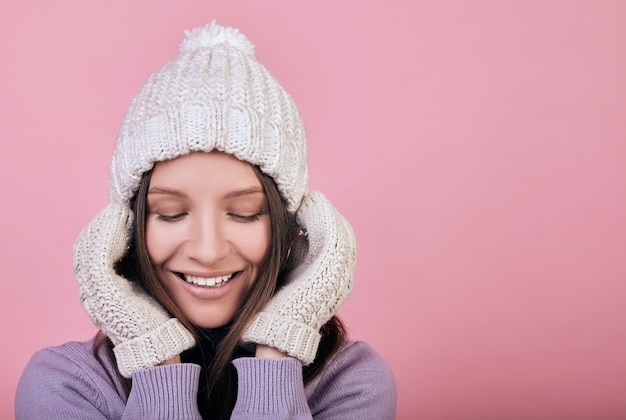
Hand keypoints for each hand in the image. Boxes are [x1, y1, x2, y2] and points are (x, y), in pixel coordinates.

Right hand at [73, 203, 194, 377]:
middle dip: (102, 225)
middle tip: (119, 206)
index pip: (90, 251)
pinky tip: (123, 220)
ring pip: (89, 248)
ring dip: (105, 225)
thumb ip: (136, 267)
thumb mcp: (144, 287)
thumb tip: (142, 237)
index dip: (103, 230)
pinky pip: (100, 255)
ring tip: (121, 209)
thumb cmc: (159, 317)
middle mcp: (90, 293)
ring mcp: (93, 294)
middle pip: (85, 247)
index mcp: (98, 291)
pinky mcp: (104, 294)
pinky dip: (109, 234)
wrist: (160, 346)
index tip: (121, 213)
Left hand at [242, 192, 356, 363]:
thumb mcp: (292, 275)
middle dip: (328, 215)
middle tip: (313, 200)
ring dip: (326, 213)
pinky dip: (322, 217)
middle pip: (344, 235)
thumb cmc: (277, 306)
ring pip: (340, 232)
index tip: (310, 208)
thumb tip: (296, 232)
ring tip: (311, 199)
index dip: (327, 223)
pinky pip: (331, 235)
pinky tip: (310, 206)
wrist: (277, 331)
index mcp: (336, 280)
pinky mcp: (328, 270)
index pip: (339, 243)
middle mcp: (343, 277)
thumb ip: (298, 255)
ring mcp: (339, 274)